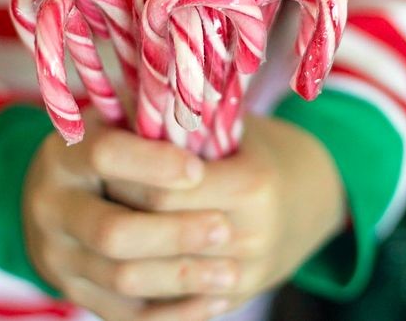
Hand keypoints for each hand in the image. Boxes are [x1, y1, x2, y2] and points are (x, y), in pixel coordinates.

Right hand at [23, 112, 236, 320]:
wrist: (67, 197)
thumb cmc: (121, 149)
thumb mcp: (126, 121)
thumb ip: (154, 115)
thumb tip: (198, 93)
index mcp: (62, 154)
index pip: (105, 156)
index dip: (153, 164)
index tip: (197, 169)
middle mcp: (49, 207)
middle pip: (113, 232)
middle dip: (174, 233)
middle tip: (223, 228)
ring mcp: (58, 257)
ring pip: (124, 279)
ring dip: (182, 277)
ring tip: (232, 271)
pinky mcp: (76, 295)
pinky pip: (128, 317)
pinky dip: (175, 313)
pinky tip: (214, 300)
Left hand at [106, 115, 346, 310]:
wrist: (311, 197)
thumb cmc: (256, 149)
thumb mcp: (228, 125)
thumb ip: (181, 120)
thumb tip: (117, 105)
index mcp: (253, 186)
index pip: (162, 191)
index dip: (124, 176)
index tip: (102, 159)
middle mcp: (252, 236)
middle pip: (154, 233)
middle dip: (115, 212)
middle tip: (95, 192)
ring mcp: (244, 276)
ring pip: (152, 279)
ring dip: (114, 253)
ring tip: (95, 224)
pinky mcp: (233, 301)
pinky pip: (169, 312)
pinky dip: (134, 290)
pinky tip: (112, 266)